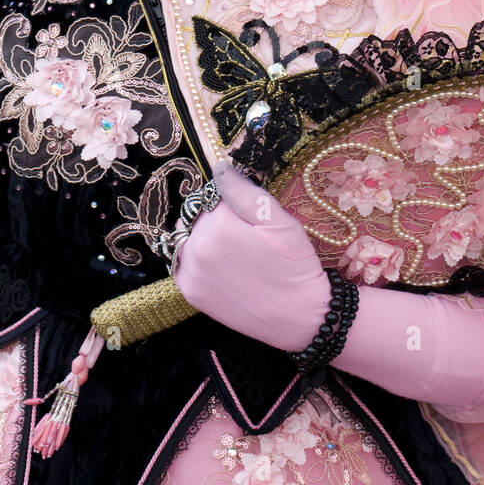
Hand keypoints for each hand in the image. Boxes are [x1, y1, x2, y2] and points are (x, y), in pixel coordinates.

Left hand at [173, 163, 330, 351]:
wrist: (299, 316)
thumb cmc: (294, 266)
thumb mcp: (280, 222)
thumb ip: (245, 192)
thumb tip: (219, 167)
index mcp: (219, 226)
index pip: (214, 195)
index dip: (235, 203)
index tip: (252, 220)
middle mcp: (196, 249)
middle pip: (198, 216)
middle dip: (217, 219)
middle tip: (247, 239)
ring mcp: (190, 273)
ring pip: (188, 238)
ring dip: (205, 238)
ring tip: (235, 254)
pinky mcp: (190, 293)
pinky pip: (184, 262)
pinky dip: (198, 259)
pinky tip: (222, 267)